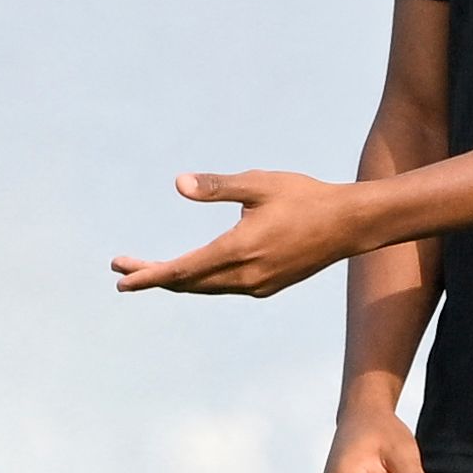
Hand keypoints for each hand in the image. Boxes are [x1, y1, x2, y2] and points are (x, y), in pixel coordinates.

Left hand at [111, 170, 366, 297]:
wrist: (350, 224)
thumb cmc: (305, 197)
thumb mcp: (259, 184)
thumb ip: (217, 187)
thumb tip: (179, 184)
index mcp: (239, 250)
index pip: (182, 270)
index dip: (149, 275)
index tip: (121, 278)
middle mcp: (245, 275)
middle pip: (187, 282)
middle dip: (153, 277)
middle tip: (122, 270)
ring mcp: (257, 284)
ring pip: (205, 288)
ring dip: (176, 280)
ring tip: (149, 272)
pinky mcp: (267, 286)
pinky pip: (223, 287)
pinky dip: (200, 281)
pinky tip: (191, 273)